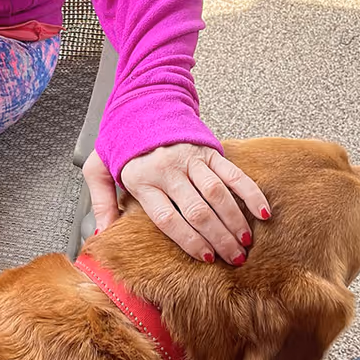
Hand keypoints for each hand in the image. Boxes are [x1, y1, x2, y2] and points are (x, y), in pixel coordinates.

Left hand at [83, 144, 269, 264]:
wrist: (141, 100)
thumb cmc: (121, 139)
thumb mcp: (98, 166)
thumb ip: (101, 201)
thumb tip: (103, 234)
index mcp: (141, 179)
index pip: (167, 218)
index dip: (188, 240)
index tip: (205, 258)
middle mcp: (167, 170)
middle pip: (197, 210)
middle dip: (218, 238)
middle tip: (234, 259)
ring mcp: (190, 159)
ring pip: (217, 194)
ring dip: (235, 222)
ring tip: (245, 244)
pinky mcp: (207, 149)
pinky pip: (232, 173)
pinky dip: (250, 192)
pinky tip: (262, 212)